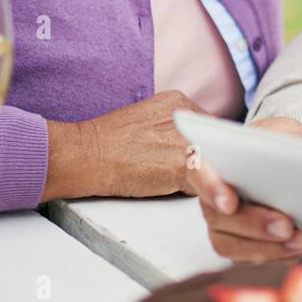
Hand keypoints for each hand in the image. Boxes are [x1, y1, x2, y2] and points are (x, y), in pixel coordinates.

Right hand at [42, 90, 206, 201]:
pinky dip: (213, 191)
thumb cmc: (110, 147)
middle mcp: (187, 114)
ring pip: (215, 162)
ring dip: (211, 179)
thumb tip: (202, 152)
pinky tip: (214, 200)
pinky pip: (208, 178)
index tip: (203, 161)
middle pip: (217, 144)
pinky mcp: (181, 161)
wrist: (84, 154)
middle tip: (192, 177)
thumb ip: (177, 133)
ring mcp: (185, 137)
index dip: (208, 149)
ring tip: (193, 187)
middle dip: (212, 163)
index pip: (210, 129)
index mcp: (179, 102)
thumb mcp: (149, 126)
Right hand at [188, 117, 301, 263]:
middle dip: (254, 224)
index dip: (211, 188)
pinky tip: (297, 251)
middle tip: (286, 226)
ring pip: (230, 245)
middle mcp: (211, 195)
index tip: (230, 202)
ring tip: (300, 241)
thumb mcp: (288, 131)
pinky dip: (274, 258)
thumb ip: (296, 138)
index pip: (200, 170)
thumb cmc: (278, 144)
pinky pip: (246, 260)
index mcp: (216, 159)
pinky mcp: (236, 245)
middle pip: (218, 216)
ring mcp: (221, 224)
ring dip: (267, 248)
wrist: (282, 167)